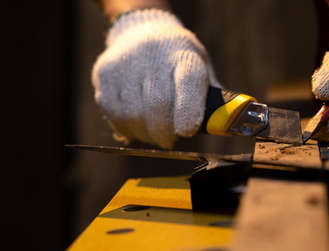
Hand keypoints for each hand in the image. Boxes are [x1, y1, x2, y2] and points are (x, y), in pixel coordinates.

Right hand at [92, 9, 219, 147]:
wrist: (141, 32)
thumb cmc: (178, 60)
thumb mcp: (201, 69)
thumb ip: (211, 99)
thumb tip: (223, 128)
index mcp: (184, 54)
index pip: (188, 82)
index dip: (187, 111)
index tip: (187, 132)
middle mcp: (153, 54)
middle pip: (157, 105)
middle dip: (164, 133)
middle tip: (169, 140)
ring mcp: (125, 63)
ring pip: (133, 114)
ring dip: (145, 134)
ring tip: (152, 134)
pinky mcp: (104, 73)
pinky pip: (113, 113)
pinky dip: (126, 127)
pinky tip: (135, 125)